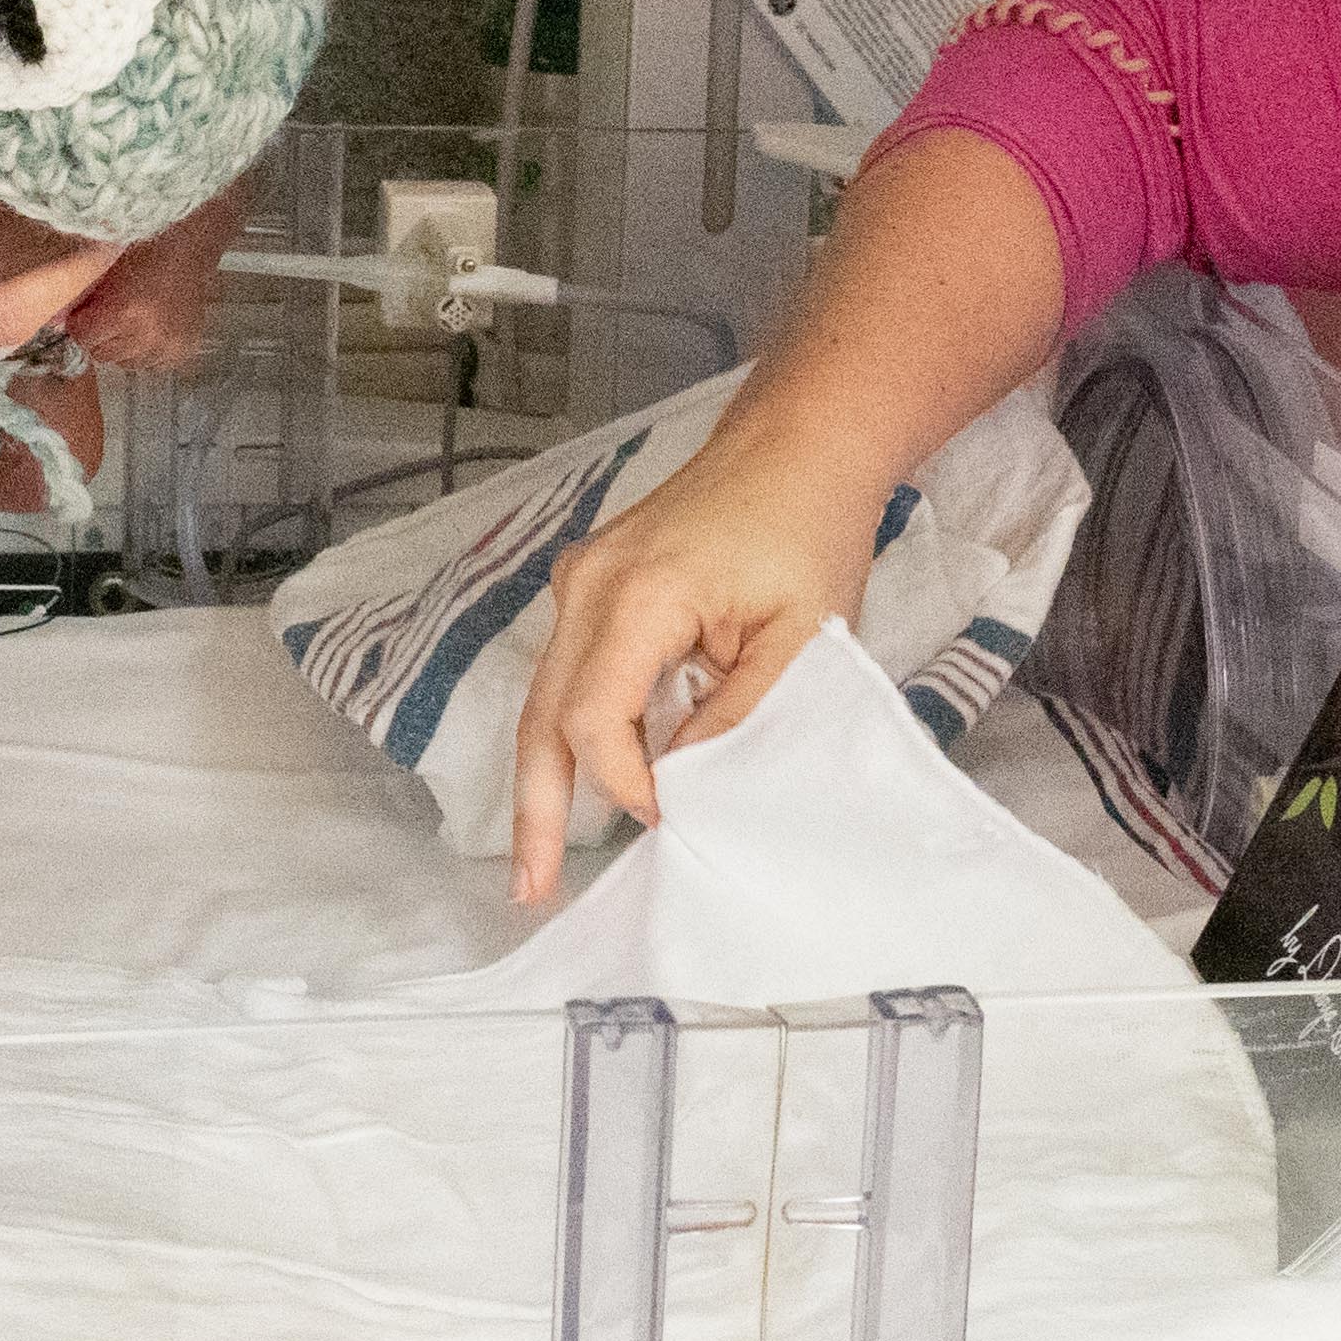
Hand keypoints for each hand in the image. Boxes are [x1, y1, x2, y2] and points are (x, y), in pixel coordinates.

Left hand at [66, 187, 250, 372]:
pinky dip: (147, 351)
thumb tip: (56, 321)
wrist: (190, 246)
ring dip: (123, 346)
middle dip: (99, 336)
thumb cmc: (144, 250)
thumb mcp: (105, 270)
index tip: (84, 313)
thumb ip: (80, 298)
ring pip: (127, 363)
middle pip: (104, 354)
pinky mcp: (184, 350)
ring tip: (130, 322)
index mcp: (125, 311)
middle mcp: (148, 334)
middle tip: (107, 316)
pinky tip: (149, 330)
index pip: (84, 338)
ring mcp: (169, 345)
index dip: (80, 323)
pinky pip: (153, 364)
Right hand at [501, 440, 883, 903]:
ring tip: (540, 859)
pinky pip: (570, 670)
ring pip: (545, 696)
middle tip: (530, 892)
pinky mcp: (592, 583)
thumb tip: (682, 784)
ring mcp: (580, 580)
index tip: (671, 819)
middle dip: (536, 809)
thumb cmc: (810, 533)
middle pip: (542, 715)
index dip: (625, 784)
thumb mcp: (802, 638)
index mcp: (637, 597)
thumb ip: (739, 717)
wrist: (799, 448)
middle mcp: (587, 586)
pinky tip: (585, 786)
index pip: (594, 720)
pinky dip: (573, 730)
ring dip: (546, 776)